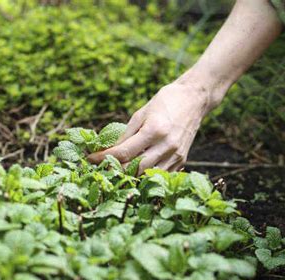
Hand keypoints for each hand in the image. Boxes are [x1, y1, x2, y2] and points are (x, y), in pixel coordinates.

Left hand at [88, 79, 217, 173]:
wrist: (195, 100)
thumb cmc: (165, 102)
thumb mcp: (141, 113)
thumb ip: (125, 135)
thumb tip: (107, 150)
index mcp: (154, 130)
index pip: (123, 152)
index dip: (103, 158)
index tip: (90, 158)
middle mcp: (166, 145)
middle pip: (134, 168)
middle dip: (114, 169)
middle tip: (101, 167)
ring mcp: (176, 155)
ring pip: (147, 175)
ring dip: (129, 175)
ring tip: (115, 170)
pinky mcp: (181, 160)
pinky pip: (159, 174)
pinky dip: (145, 175)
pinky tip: (135, 170)